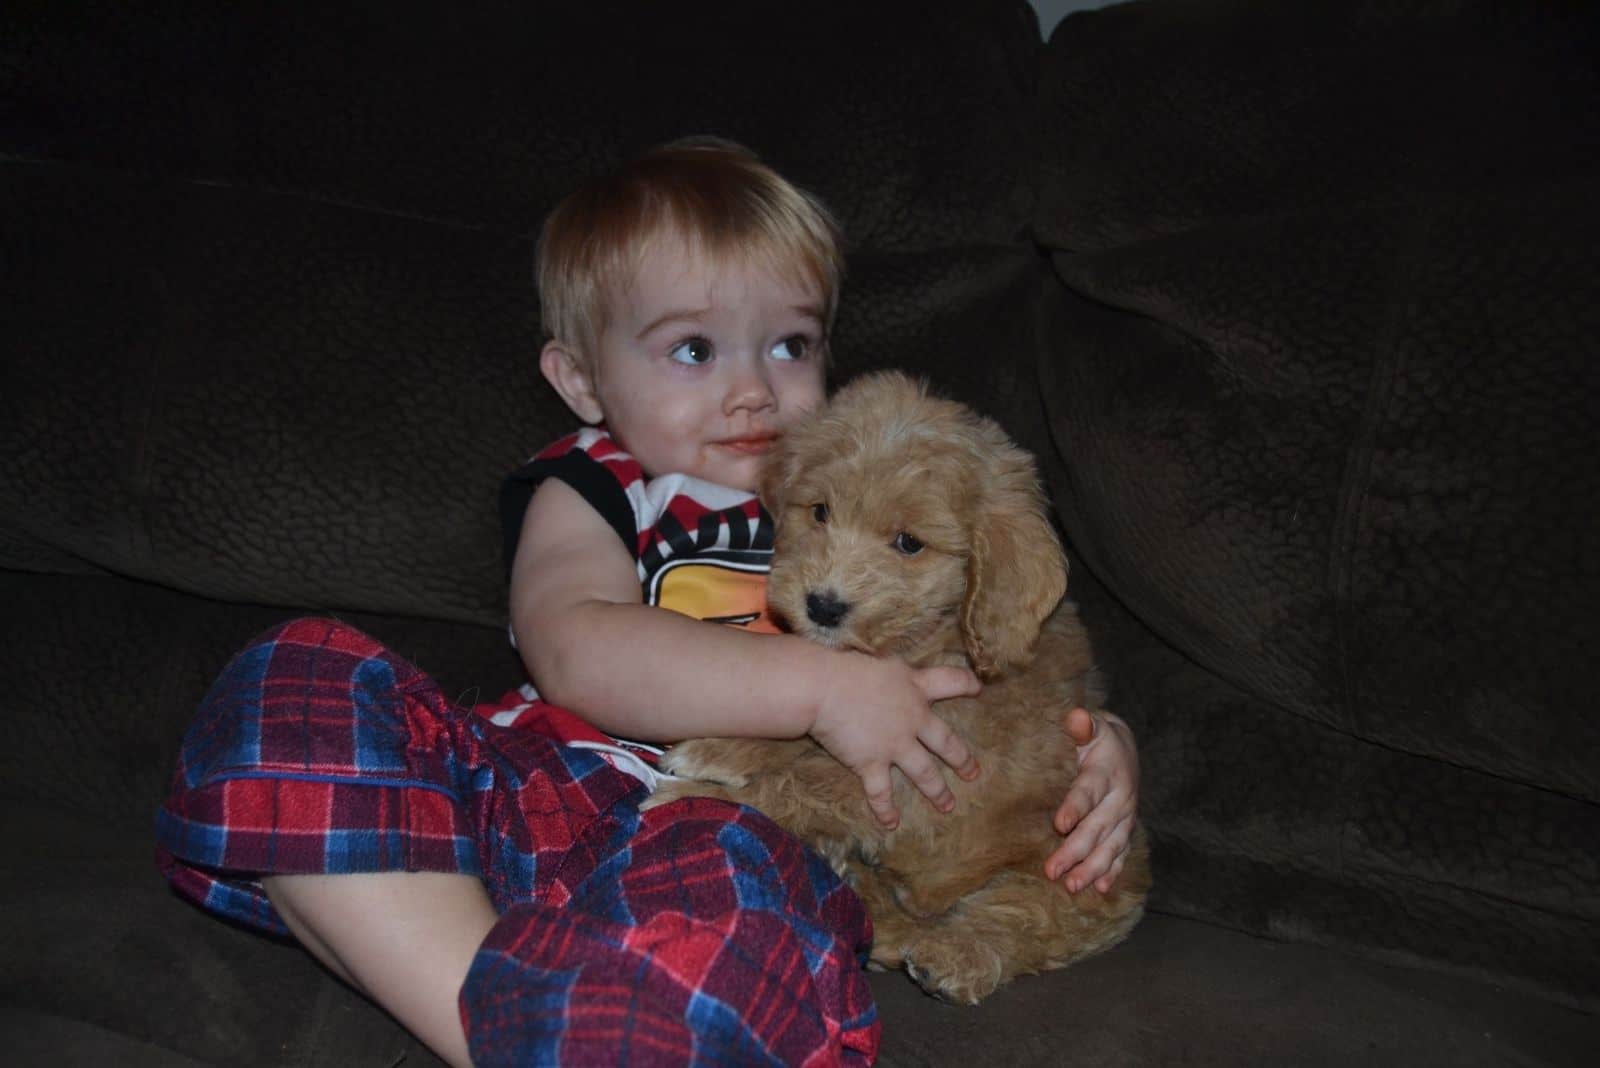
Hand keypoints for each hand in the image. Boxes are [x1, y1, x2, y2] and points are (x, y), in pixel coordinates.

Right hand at [809, 653, 980, 828]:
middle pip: (945, 741)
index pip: (950, 681)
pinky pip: (881, 792)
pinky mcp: (871, 763)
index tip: (978, 688)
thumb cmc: (846, 668)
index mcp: (915, 686)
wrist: (823, 688)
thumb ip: (896, 675)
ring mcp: (894, 744)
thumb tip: (893, 677)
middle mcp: (912, 718)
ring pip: (925, 773)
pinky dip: (886, 810)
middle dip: (961, 759)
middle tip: (974, 773)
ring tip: (948, 805)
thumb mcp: (882, 664)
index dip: (966, 684)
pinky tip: (892, 823)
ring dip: (937, 791)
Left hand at [1047, 708, 1138, 893]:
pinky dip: (1112, 872)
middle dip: (1076, 850)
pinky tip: (1102, 889)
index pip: (1089, 791)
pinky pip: (1122, 854)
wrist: (1123, 749)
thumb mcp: (1090, 726)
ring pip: (1111, 846)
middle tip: (1053, 870)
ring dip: (1092, 869)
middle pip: (1098, 827)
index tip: (1059, 824)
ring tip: (1073, 886)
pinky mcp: (1125, 830)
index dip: (1075, 807)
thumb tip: (1076, 717)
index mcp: (1107, 770)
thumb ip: (1081, 724)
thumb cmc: (1094, 739)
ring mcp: (1125, 817)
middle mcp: (1120, 797)